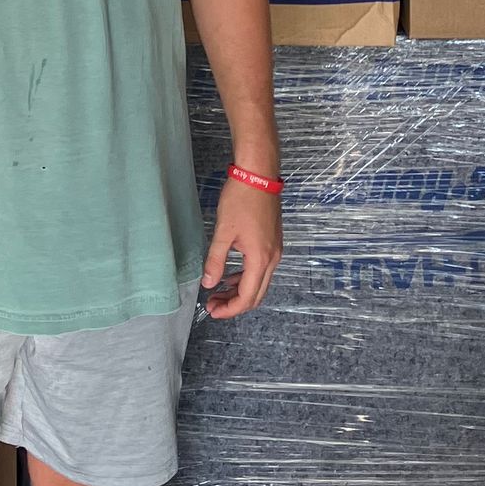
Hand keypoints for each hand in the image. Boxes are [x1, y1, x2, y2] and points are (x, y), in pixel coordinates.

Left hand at [200, 176, 281, 319]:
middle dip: (234, 304)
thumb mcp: (223, 231)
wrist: (258, 175)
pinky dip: (246, 277)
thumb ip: (216, 260)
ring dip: (240, 291)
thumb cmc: (240, 199)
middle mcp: (272, 259)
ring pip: (259, 282)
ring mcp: (275, 251)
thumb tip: (208, 284)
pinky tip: (231, 275)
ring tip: (218, 292)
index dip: (230, 309)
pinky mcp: (273, 242)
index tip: (212, 311)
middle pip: (256, 295)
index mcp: (260, 259)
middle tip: (212, 305)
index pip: (247, 297)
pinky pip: (261, 269)